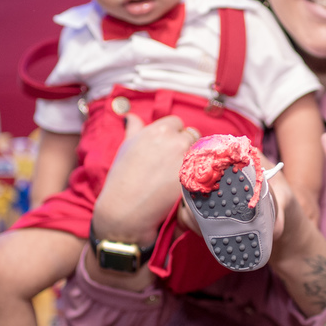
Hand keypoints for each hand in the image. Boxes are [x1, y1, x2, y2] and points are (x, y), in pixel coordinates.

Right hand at [92, 114, 197, 246]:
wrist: (125, 210)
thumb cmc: (122, 178)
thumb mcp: (126, 147)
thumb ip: (134, 128)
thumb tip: (131, 116)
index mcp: (159, 130)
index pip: (177, 123)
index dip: (172, 135)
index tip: (166, 147)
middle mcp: (176, 141)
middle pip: (191, 135)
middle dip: (184, 145)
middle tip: (172, 162)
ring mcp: (187, 160)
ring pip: (200, 151)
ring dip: (193, 159)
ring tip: (178, 174)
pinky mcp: (194, 177)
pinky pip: (204, 169)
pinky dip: (198, 174)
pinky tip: (186, 182)